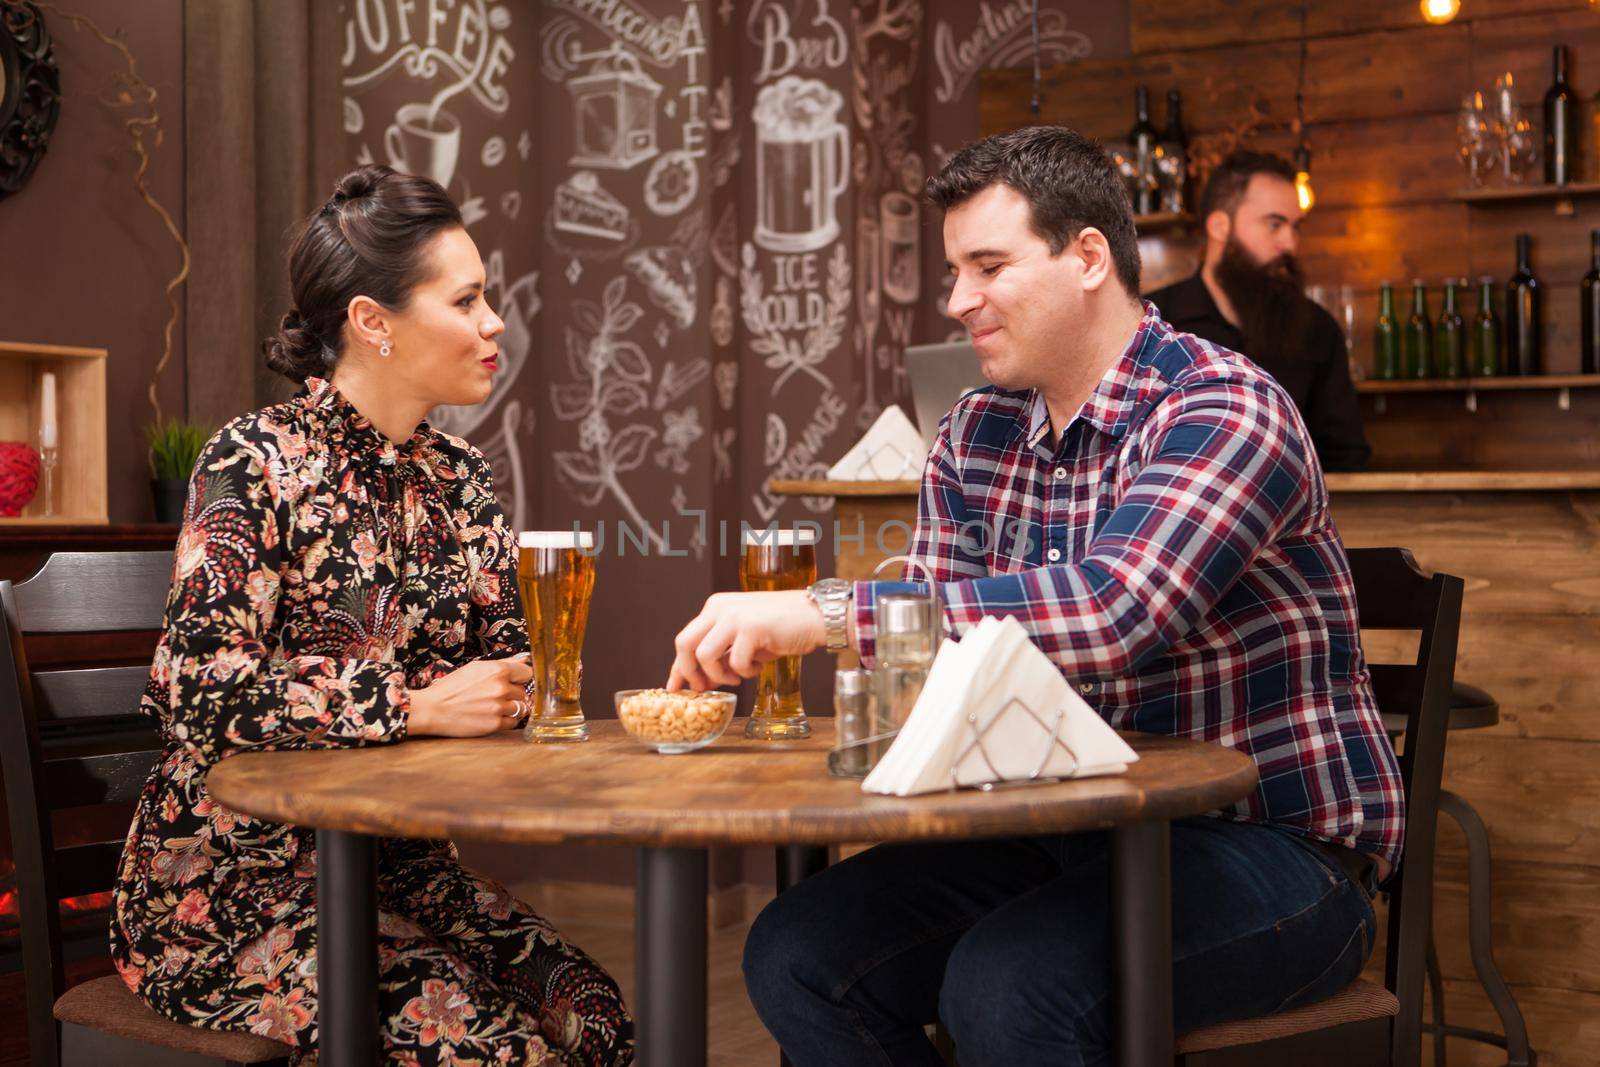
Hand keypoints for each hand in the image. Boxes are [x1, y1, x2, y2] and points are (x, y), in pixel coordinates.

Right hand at [406, 654, 533, 736]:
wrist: (433, 709)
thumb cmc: (452, 687)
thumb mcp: (476, 668)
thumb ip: (504, 663)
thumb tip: (524, 659)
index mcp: (497, 670)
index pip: (527, 673)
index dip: (520, 678)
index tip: (513, 681)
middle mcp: (501, 688)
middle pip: (523, 691)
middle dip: (513, 694)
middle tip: (494, 696)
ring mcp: (499, 707)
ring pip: (521, 708)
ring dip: (511, 708)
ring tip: (494, 707)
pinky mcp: (495, 724)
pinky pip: (513, 722)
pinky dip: (506, 720)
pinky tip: (492, 716)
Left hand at [667, 590, 824, 690]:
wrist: (816, 616)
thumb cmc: (784, 627)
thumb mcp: (745, 639)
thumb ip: (723, 654)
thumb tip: (703, 680)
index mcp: (715, 607)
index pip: (686, 639)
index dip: (678, 666)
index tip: (674, 687)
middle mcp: (719, 608)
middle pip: (684, 644)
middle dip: (689, 672)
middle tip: (704, 688)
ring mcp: (734, 616)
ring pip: (704, 655)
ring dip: (719, 675)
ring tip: (738, 677)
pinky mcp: (751, 627)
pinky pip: (735, 662)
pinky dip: (746, 672)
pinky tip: (758, 667)